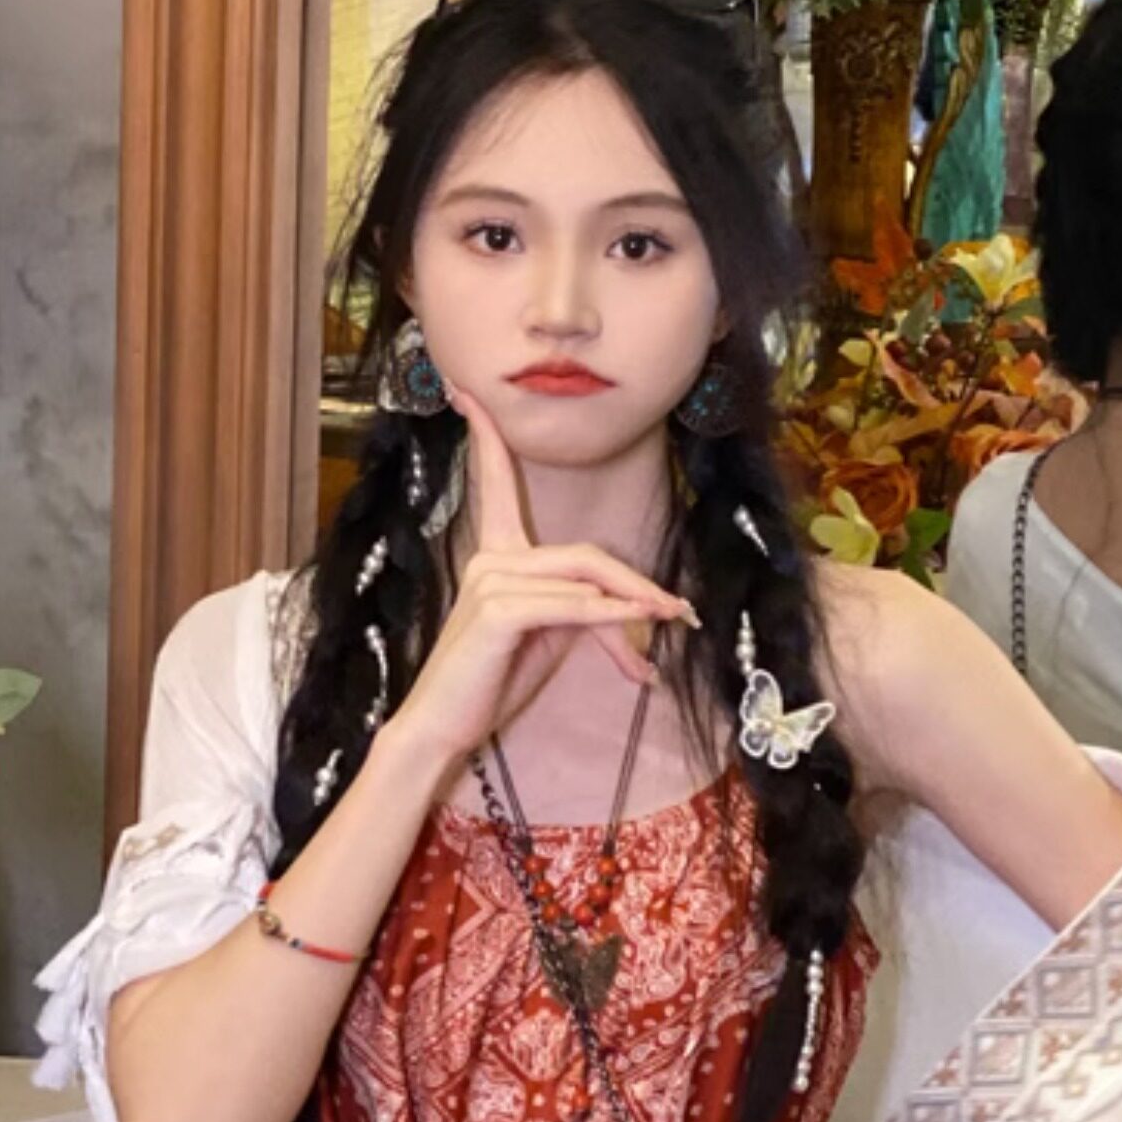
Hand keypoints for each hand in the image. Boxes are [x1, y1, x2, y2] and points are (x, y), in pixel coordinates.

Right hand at [388, 383, 693, 769]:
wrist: (444, 730)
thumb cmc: (490, 682)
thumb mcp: (546, 638)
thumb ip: (578, 608)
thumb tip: (629, 609)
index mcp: (495, 556)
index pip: (494, 483)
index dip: (484, 436)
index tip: (465, 392)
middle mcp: (490, 559)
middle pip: (585, 554)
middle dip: (635, 583)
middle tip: (676, 613)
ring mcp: (490, 582)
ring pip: (584, 580)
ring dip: (632, 609)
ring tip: (663, 638)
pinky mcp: (497, 611)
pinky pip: (569, 606)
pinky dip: (608, 617)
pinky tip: (635, 628)